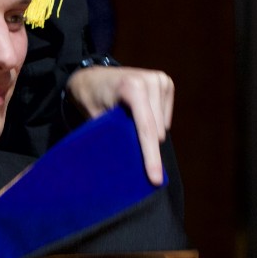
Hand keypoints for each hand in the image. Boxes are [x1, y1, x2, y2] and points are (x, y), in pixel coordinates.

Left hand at [65, 66, 173, 186]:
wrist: (91, 77)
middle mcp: (150, 81)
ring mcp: (160, 80)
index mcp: (132, 88)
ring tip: (127, 122)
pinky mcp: (166, 83)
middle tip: (123, 143)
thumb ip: (113, 138)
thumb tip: (128, 165)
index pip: (146, 129)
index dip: (151, 157)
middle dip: (145, 145)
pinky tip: (138, 116)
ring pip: (163, 127)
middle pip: (157, 131)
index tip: (155, 180)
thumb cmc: (90, 99)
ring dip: (148, 133)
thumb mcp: (96, 121)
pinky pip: (165, 118)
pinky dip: (154, 123)